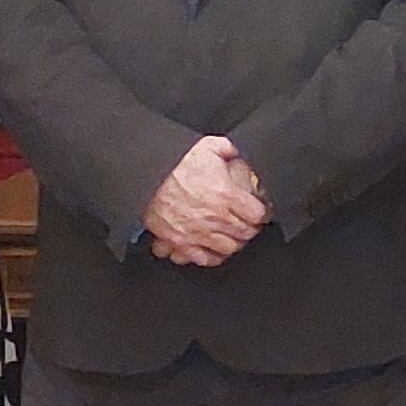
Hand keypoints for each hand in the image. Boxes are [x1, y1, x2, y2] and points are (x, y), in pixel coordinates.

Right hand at [142, 134, 269, 268]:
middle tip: (248, 224)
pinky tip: (214, 249)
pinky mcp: (180, 242)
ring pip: (228, 249)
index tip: (260, 212)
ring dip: (233, 242)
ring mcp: (197, 232)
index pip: (257, 214)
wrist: (144, 175)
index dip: (261, 213)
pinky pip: (203, 258)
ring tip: (233, 235)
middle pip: (245, 234)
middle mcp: (214, 217)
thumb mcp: (207, 146)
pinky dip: (211, 256)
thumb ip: (228, 149)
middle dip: (250, 229)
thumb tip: (238, 153)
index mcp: (225, 195)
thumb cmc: (173, 162)